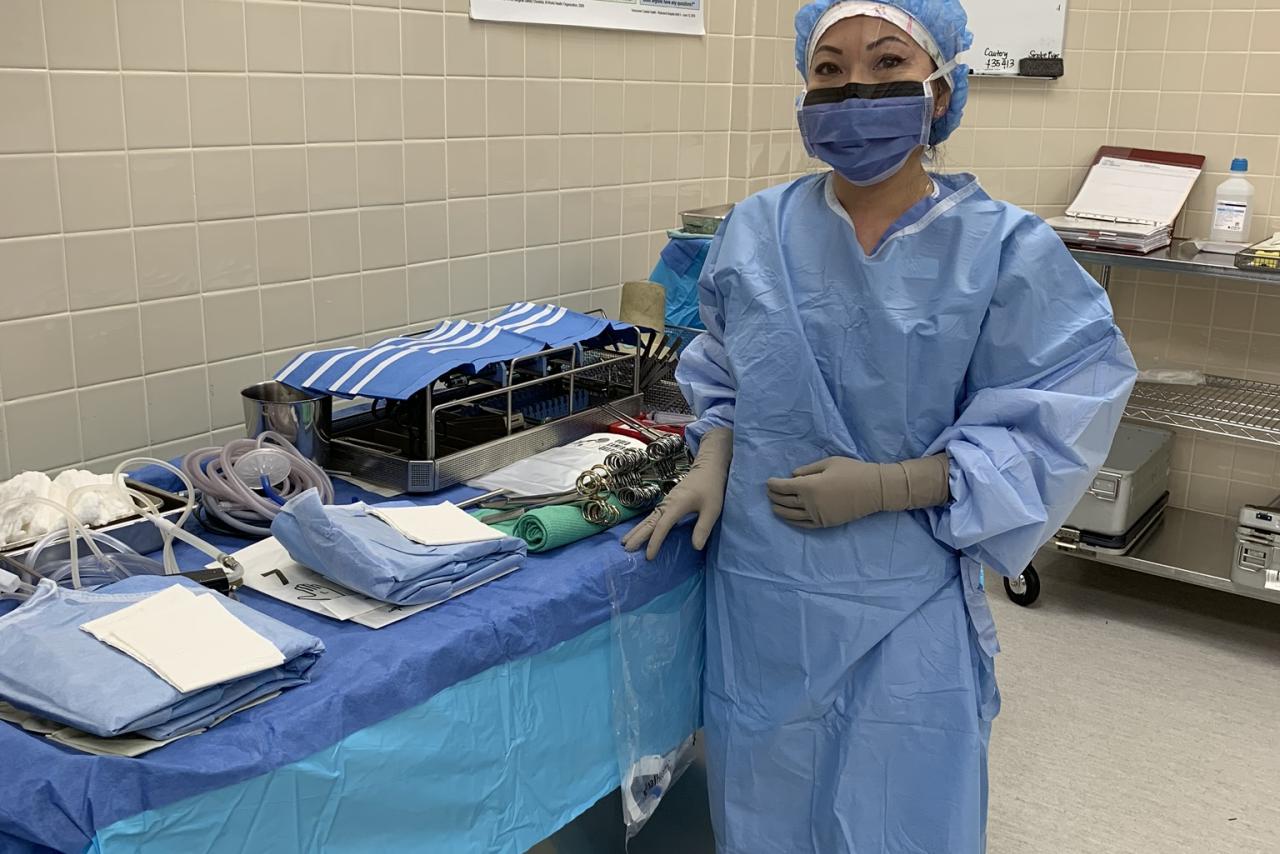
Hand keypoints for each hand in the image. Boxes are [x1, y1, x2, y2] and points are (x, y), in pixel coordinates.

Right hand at [622, 428, 732, 559]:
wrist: (708, 468)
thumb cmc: (711, 488)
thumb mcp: (712, 510)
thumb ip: (703, 528)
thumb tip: (696, 547)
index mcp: (676, 506)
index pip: (662, 527)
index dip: (654, 542)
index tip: (649, 556)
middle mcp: (667, 504)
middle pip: (648, 522)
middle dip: (637, 536)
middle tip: (625, 549)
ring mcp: (666, 502)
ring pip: (648, 519)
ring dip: (637, 530)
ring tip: (625, 542)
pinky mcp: (668, 502)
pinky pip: (652, 516)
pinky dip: (644, 525)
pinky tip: (640, 530)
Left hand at [766, 454, 949, 528]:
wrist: (874, 489)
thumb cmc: (852, 471)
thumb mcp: (829, 463)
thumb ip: (808, 470)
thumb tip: (792, 476)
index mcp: (809, 486)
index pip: (783, 487)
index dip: (773, 484)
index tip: (768, 482)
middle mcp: (810, 503)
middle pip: (785, 501)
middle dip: (774, 496)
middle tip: (769, 492)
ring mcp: (818, 515)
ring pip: (791, 515)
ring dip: (780, 509)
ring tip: (773, 505)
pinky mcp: (825, 523)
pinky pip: (804, 524)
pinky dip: (792, 521)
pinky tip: (787, 518)